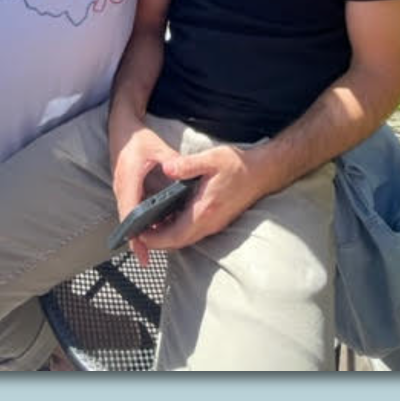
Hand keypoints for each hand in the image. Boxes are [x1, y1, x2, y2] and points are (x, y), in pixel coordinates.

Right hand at [110, 127, 181, 264]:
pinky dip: (138, 221)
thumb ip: (172, 162)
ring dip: (137, 232)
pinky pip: (130, 209)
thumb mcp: (158, 147)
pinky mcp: (124, 189)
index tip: (141, 250)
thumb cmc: (139, 138)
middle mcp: (121, 188)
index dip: (135, 234)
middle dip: (136, 240)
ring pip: (128, 217)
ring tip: (150, 250)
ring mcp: (120, 189)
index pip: (130, 213)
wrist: (121, 130)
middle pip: (127, 221)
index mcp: (129, 180)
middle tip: (147, 259)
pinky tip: (151, 229)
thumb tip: (183, 174)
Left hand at [143, 145, 269, 252]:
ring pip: (185, 239)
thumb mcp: (211, 158)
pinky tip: (168, 216)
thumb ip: (187, 164)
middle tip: (137, 230)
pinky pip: (193, 232)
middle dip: (156, 240)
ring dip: (167, 236)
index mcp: (204, 210)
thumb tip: (167, 168)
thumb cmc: (238, 165)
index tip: (138, 234)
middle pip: (177, 242)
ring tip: (148, 223)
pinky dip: (177, 230)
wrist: (262, 172)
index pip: (175, 235)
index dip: (154, 239)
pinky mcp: (216, 221)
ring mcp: (214, 224)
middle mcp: (209, 223)